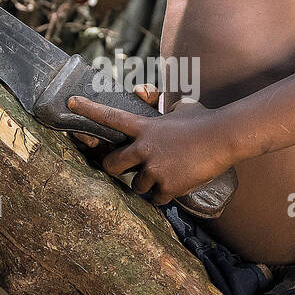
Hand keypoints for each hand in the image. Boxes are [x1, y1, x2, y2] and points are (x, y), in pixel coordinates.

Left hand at [66, 84, 233, 205]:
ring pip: (136, 186)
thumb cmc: (204, 119)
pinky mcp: (168, 186)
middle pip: (113, 164)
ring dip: (145, 184)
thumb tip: (156, 96)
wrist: (223, 138)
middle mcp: (144, 149)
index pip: (110, 117)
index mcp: (145, 127)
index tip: (70, 102)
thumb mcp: (180, 107)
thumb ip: (163, 106)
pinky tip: (172, 188)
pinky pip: (156, 198)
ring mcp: (155, 169)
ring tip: (163, 176)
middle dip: (112, 168)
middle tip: (119, 170)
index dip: (88, 109)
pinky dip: (162, 195)